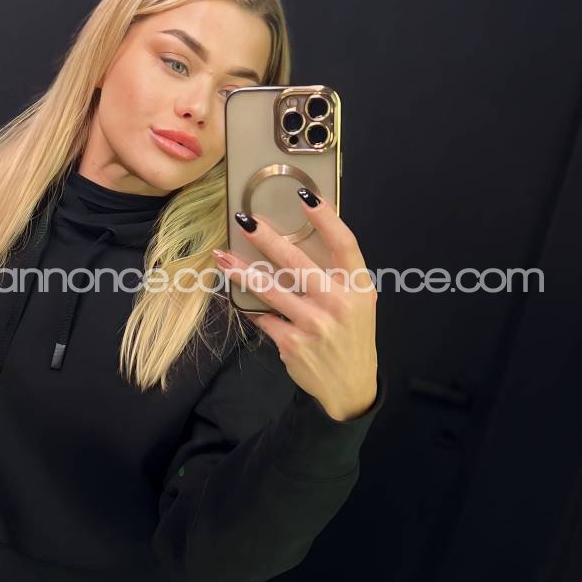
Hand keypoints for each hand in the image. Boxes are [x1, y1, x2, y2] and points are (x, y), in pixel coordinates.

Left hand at [214, 188, 378, 420]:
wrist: (350, 386)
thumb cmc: (351, 335)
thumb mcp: (358, 302)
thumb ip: (337, 274)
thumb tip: (297, 238)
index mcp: (357, 287)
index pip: (344, 244)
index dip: (326, 218)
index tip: (305, 195)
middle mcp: (337, 303)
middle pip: (297, 262)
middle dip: (267, 238)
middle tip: (246, 220)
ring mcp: (313, 324)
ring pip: (270, 289)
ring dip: (242, 270)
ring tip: (222, 255)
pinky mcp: (292, 343)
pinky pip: (264, 317)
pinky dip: (252, 307)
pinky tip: (237, 296)